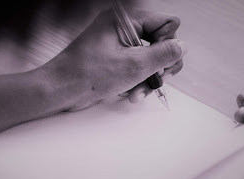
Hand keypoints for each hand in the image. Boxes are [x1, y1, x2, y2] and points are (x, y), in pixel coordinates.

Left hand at [0, 8, 186, 140]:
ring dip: (148, 78)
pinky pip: (136, 66)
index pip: (167, 23)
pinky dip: (137, 81)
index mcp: (126, 19)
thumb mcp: (134, 65)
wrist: (61, 89)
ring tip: (138, 93)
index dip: (169, 45)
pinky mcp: (115, 58)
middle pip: (160, 42)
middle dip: (160, 66)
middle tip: (157, 80)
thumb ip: (164, 54)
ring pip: (149, 58)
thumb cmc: (89, 74)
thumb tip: (182, 46)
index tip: (160, 64)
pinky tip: (132, 94)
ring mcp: (119, 43)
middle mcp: (124, 27)